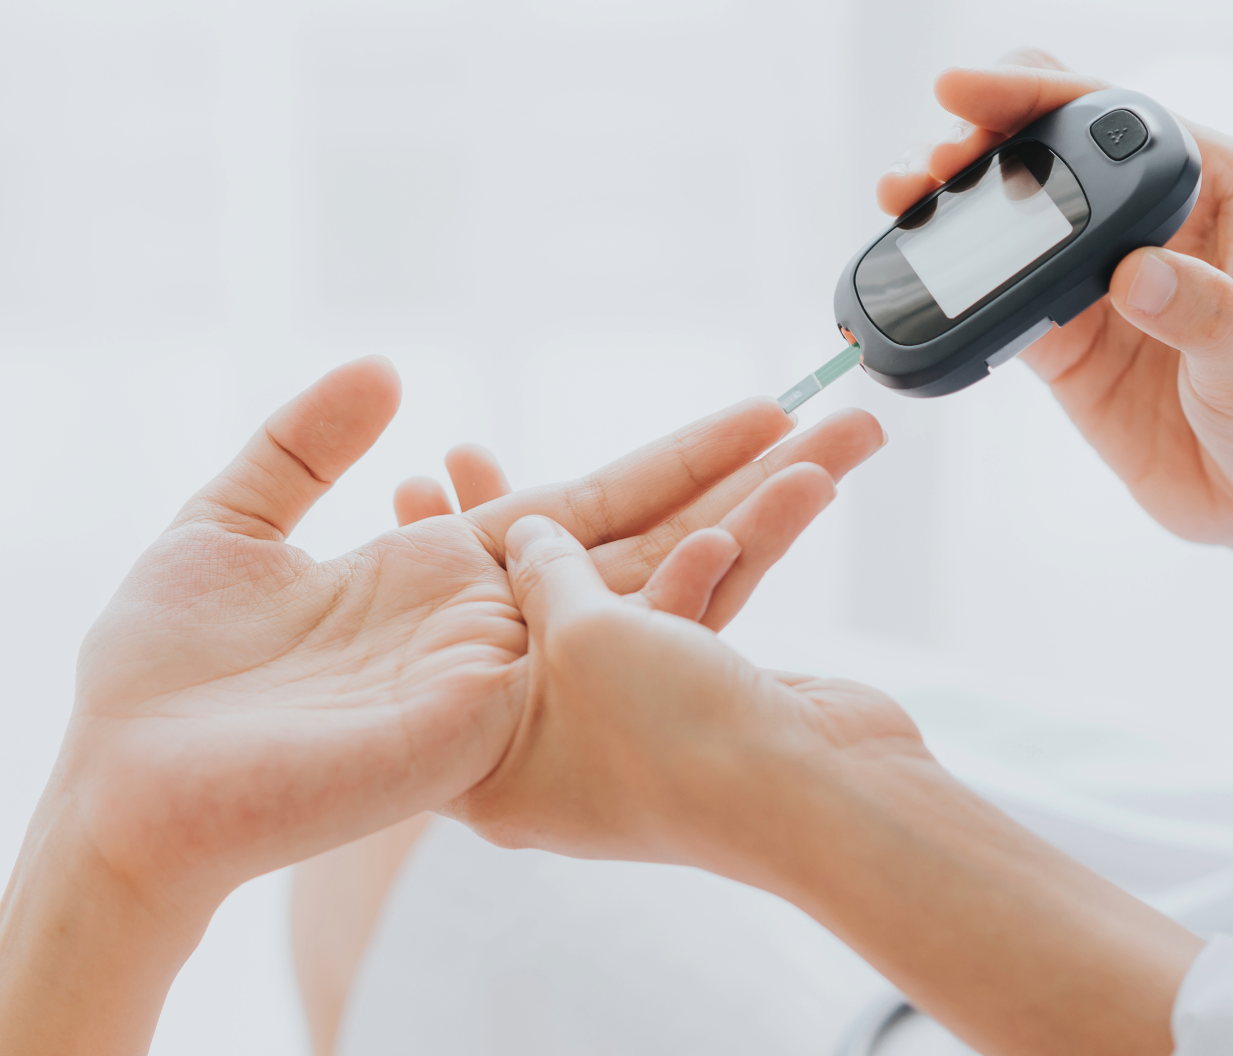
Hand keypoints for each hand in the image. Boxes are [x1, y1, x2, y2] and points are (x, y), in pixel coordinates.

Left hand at [0, 356, 884, 1055]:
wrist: (133, 791)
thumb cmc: (164, 672)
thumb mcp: (227, 525)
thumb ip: (302, 447)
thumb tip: (388, 374)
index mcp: (438, 588)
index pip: (571, 509)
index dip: (657, 460)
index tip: (739, 411)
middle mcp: (491, 635)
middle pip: (637, 541)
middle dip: (728, 479)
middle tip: (817, 415)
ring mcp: (503, 681)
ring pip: (648, 588)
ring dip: (747, 518)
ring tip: (839, 447)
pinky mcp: (494, 720)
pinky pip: (603, 648)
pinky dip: (686, 589)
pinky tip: (751, 522)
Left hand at [465, 510, 1201, 1055]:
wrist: (812, 807)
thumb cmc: (670, 737)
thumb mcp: (581, 635)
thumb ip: (546, 574)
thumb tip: (527, 536)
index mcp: (495, 755)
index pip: (449, 636)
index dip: (439, 549)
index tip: (420, 478)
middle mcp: (558, 742)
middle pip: (537, 604)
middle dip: (526, 516)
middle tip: (469, 448)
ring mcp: (637, 723)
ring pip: (643, 586)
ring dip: (692, 501)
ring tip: (708, 425)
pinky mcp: (704, 703)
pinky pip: (702, 603)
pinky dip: (731, 549)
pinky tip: (771, 486)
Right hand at [880, 50, 1232, 632]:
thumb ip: (1202, 311)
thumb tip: (1134, 273)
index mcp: (1210, 184)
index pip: (1110, 114)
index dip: (1036, 94)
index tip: (970, 92)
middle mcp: (1146, 217)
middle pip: (1045, 149)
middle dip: (979, 139)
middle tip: (932, 161)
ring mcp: (1095, 276)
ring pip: (1007, 218)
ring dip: (949, 203)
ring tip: (899, 198)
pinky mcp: (1061, 336)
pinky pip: (993, 297)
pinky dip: (949, 284)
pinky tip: (911, 271)